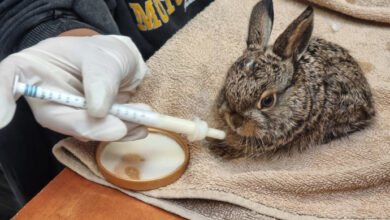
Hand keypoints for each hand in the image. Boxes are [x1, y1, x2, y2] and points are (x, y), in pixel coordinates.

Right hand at [0, 35, 149, 141]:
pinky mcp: (86, 126)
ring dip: (114, 129)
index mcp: (35, 68)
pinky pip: (102, 134)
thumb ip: (101, 78)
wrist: (121, 65)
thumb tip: (97, 110)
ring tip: (142, 119)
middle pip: (55, 116)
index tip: (2, 119)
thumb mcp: (104, 56)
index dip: (0, 98)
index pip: (8, 80)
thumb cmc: (103, 54)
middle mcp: (46, 95)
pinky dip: (124, 133)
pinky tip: (141, 128)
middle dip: (88, 126)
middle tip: (120, 127)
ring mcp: (66, 113)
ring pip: (83, 130)